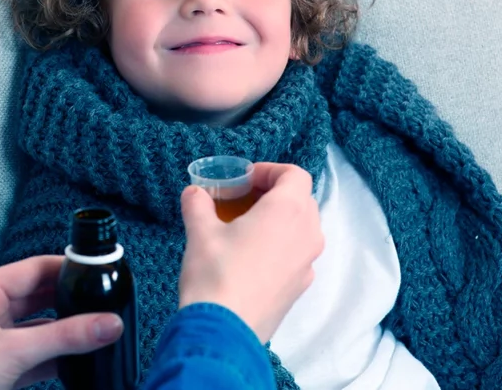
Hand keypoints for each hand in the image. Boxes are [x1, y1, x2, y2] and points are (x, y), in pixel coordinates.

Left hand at [0, 255, 123, 389]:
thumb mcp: (14, 353)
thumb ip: (65, 339)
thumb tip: (109, 324)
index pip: (31, 270)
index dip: (64, 268)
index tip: (95, 271)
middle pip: (36, 298)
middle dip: (68, 302)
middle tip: (101, 301)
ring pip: (35, 328)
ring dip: (62, 332)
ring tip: (96, 330)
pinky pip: (31, 354)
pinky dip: (52, 357)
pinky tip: (76, 359)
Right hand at [177, 162, 323, 342]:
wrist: (223, 332)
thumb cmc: (215, 275)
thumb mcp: (200, 231)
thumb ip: (198, 203)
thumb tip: (194, 193)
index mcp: (288, 211)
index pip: (294, 174)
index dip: (270, 170)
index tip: (244, 178)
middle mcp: (307, 235)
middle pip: (301, 199)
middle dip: (273, 193)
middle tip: (242, 198)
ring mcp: (307, 264)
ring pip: (302, 228)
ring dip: (279, 219)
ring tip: (244, 226)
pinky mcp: (300, 287)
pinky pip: (297, 254)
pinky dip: (280, 245)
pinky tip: (249, 256)